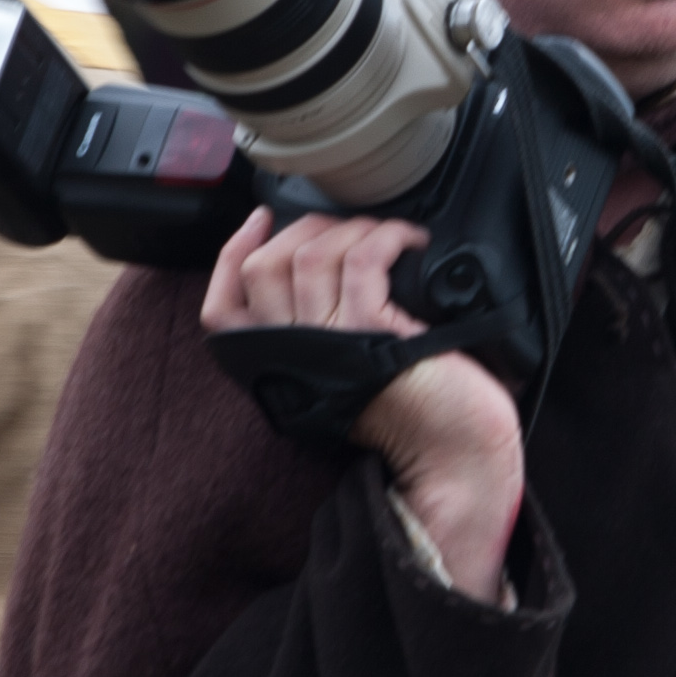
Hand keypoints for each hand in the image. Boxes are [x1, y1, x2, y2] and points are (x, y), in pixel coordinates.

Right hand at [203, 208, 523, 603]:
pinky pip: (363, 258)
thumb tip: (320, 274)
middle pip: (262, 268)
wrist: (454, 456)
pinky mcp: (371, 331)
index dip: (232, 254)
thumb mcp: (346, 376)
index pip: (221, 310)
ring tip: (382, 234)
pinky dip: (387, 236)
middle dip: (301, 230)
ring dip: (348, 229)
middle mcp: (292, 356)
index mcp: (278, 369)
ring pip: (309, 255)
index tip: (260, 220)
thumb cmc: (417, 415)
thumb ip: (318, 339)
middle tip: (341, 227)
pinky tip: (410, 240)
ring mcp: (328, 341)